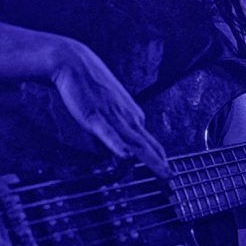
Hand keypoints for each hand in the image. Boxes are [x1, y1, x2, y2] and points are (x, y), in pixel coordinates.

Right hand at [51, 39, 169, 177]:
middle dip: (162, 166)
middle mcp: (128, 118)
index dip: (159, 161)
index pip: (149, 144)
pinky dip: (118, 146)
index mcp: (133, 116)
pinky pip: (109, 134)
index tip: (165, 176)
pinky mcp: (95, 116)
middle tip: (172, 183)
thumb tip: (117, 145)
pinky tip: (127, 156)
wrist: (74, 62)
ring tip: (165, 175)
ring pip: (137, 143)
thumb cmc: (90, 85)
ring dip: (152, 161)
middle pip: (150, 146)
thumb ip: (115, 126)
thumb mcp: (109, 108)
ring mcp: (114, 117)